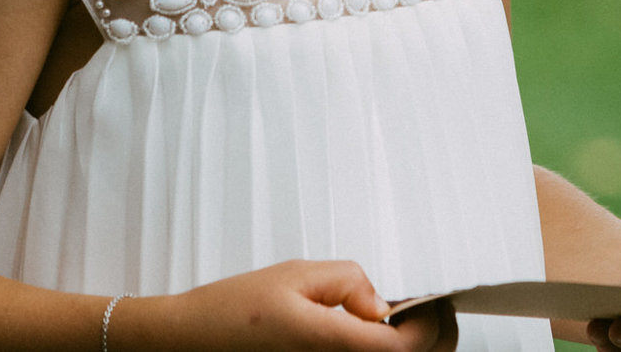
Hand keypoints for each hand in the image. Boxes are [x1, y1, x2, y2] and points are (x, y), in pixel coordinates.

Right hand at [123, 260, 453, 351]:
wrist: (185, 341)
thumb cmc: (233, 309)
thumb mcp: (297, 275)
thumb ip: (349, 282)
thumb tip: (384, 304)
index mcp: (329, 345)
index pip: (406, 348)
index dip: (432, 323)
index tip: (435, 300)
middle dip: (431, 339)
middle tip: (431, 310)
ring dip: (404, 347)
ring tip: (402, 319)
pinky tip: (371, 332)